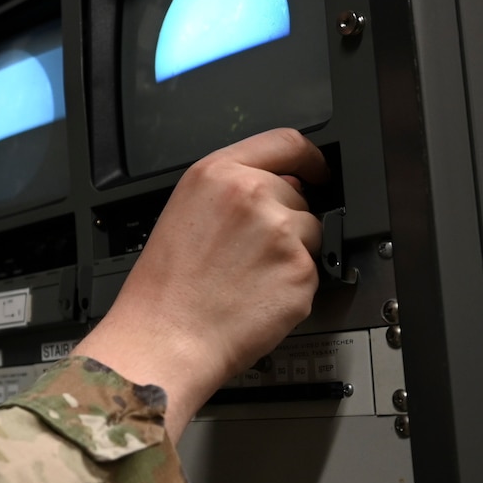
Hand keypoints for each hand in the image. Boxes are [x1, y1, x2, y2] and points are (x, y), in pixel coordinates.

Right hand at [75, 129, 326, 437]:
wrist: (165, 339)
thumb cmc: (165, 289)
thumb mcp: (184, 213)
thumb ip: (232, 190)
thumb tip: (278, 188)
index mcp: (218, 174)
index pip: (287, 143)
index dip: (309, 158)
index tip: (317, 170)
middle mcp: (253, 194)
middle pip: (300, 194)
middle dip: (286, 220)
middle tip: (251, 254)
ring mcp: (281, 232)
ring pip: (310, 233)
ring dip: (292, 254)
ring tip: (248, 278)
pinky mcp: (301, 270)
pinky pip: (312, 272)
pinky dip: (292, 287)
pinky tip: (257, 297)